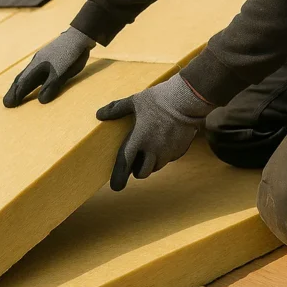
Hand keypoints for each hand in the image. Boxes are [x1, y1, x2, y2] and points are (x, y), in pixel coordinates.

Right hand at [3, 27, 95, 107]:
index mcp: (37, 67)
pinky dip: (29, 81)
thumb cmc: (70, 55)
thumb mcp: (62, 72)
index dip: (16, 94)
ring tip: (15, 95)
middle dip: (14, 91)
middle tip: (7, 103)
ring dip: (20, 86)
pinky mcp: (49, 60)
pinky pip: (35, 73)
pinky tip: (32, 83)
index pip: (23, 83)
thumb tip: (40, 101)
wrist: (78, 36)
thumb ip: (52, 86)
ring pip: (27, 75)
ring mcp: (42, 61)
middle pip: (21, 79)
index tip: (8, 104)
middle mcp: (36, 64)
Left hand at [97, 74, 214, 190]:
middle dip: (137, 170)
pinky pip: (169, 159)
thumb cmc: (158, 99)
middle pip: (142, 173)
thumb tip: (99, 114)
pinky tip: (165, 141)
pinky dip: (164, 155)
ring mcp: (168, 152)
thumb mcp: (134, 101)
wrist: (187, 99)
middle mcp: (153, 150)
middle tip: (135, 161)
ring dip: (151, 163)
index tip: (116, 187)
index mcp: (138, 140)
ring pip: (156, 167)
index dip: (118, 178)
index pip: (125, 165)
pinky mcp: (180, 150)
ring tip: (150, 149)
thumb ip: (116, 109)